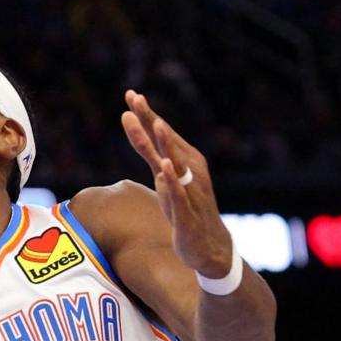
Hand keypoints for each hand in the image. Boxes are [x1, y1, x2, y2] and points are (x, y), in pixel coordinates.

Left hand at [121, 90, 233, 277]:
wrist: (209, 246)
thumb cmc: (186, 208)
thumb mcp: (164, 177)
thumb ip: (151, 154)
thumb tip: (137, 129)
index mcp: (184, 161)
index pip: (160, 133)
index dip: (145, 114)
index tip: (130, 93)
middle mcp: (190, 171)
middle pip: (166, 141)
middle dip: (151, 120)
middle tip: (136, 98)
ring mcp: (190, 191)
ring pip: (176, 163)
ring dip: (167, 144)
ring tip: (158, 124)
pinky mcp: (187, 214)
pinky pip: (180, 195)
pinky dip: (173, 181)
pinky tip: (164, 167)